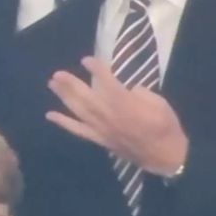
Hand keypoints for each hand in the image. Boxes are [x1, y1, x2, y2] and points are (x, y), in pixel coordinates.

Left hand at [46, 57, 188, 174]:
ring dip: (64, 97)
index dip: (96, 70)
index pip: (107, 84)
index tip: (86, 60)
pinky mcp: (98, 139)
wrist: (164, 156)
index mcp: (126, 105)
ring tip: (52, 84)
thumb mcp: (160, 104)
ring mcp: (101, 129)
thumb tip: (128, 89)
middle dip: (70, 84)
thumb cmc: (165, 126)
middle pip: (86, 97)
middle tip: (57, 73)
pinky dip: (63, 123)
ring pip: (78, 110)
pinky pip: (77, 130)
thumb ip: (141, 93)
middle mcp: (109, 116)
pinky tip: (50, 115)